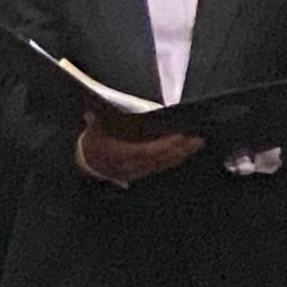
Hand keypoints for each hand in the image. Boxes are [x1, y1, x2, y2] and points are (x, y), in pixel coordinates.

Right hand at [76, 119, 203, 185]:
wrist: (88, 165)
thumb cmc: (92, 147)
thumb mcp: (91, 134)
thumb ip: (93, 125)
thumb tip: (90, 115)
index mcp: (122, 155)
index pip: (147, 151)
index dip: (164, 145)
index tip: (179, 137)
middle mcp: (133, 165)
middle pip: (161, 159)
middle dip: (181, 150)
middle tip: (197, 140)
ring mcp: (139, 170)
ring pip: (164, 164)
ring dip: (181, 155)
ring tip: (196, 145)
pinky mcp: (142, 172)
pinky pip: (161, 167)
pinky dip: (174, 160)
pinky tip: (184, 154)